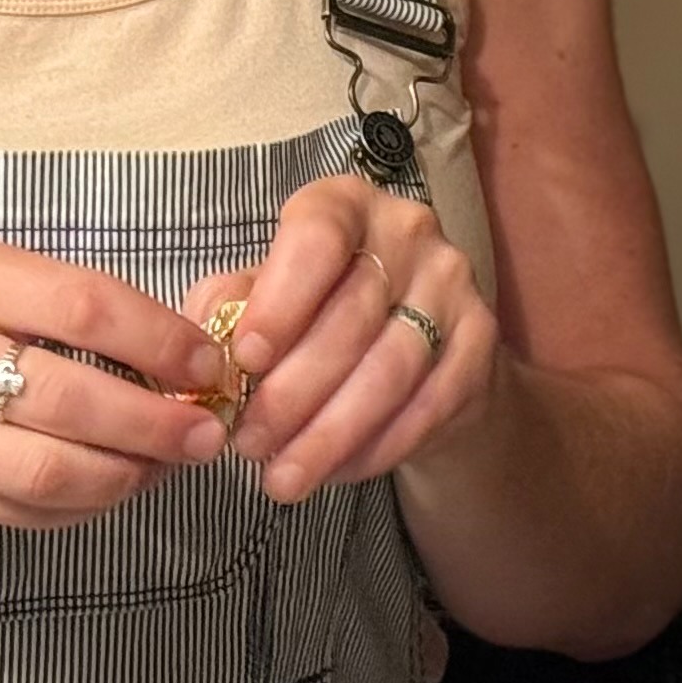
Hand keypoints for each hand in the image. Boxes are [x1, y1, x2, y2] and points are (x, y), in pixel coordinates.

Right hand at [0, 239, 230, 528]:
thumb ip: (51, 296)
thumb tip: (166, 339)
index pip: (83, 307)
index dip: (159, 339)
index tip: (206, 360)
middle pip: (72, 400)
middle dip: (157, 423)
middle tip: (208, 431)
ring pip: (48, 471)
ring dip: (127, 476)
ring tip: (168, 465)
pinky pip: (19, 512)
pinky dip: (81, 508)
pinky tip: (114, 488)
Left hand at [191, 177, 497, 504]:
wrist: (417, 349)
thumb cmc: (318, 314)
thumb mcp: (265, 296)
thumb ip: (228, 309)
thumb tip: (199, 352)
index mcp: (344, 204)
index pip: (317, 237)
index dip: (280, 301)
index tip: (245, 360)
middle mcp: (408, 230)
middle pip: (351, 316)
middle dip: (292, 392)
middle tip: (247, 444)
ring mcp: (453, 285)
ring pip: (389, 370)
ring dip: (330, 433)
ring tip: (281, 477)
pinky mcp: (482, 342)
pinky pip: (428, 406)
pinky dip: (375, 448)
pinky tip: (335, 473)